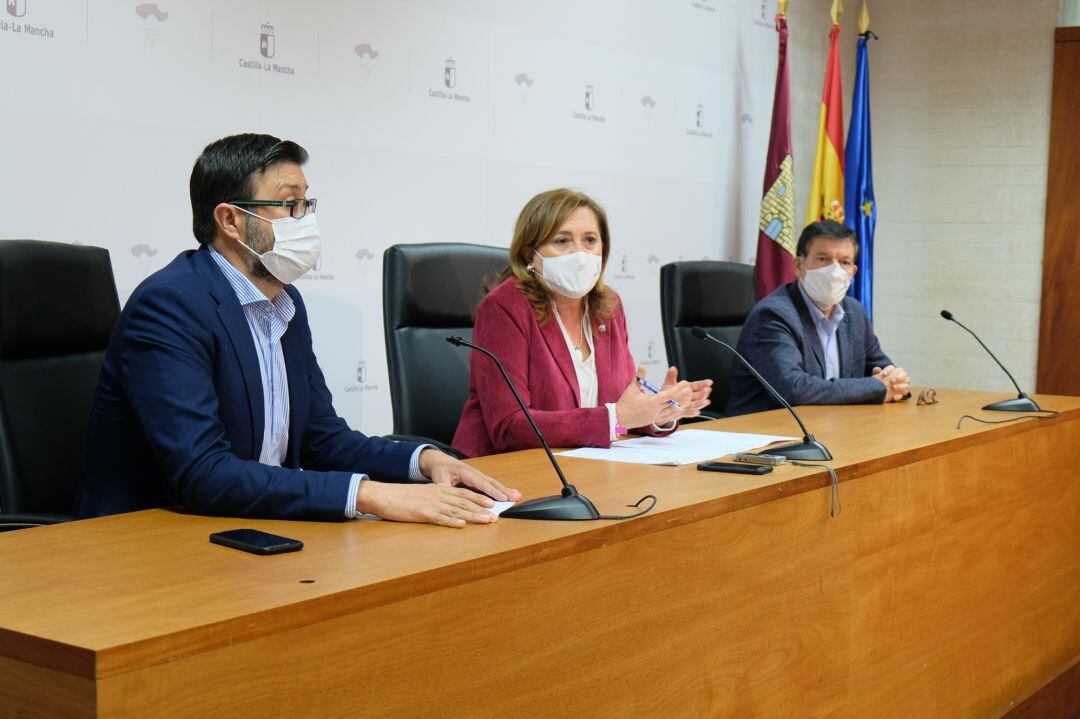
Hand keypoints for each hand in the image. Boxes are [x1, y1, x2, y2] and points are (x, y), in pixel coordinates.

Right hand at [356, 480, 496, 527]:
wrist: (383, 495)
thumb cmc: (401, 497)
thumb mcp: (423, 493)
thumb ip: (436, 498)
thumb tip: (449, 506)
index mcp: (438, 489)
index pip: (463, 493)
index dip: (479, 498)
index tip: (492, 504)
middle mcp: (437, 495)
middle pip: (464, 501)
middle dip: (481, 509)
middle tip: (496, 516)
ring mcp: (430, 504)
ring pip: (456, 510)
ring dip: (473, 516)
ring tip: (486, 521)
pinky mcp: (422, 513)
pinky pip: (440, 518)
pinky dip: (452, 522)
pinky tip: (462, 525)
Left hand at [419, 449, 521, 502]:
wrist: (440, 461)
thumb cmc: (441, 470)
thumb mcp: (439, 478)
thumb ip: (444, 487)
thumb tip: (447, 494)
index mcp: (466, 472)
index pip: (481, 483)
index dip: (492, 491)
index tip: (502, 498)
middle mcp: (475, 472)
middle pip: (492, 482)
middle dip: (504, 490)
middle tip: (516, 498)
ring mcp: (479, 475)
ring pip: (494, 483)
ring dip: (506, 490)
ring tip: (518, 496)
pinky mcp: (480, 479)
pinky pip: (492, 484)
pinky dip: (502, 489)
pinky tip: (511, 494)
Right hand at [615, 366, 694, 427]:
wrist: (619, 419)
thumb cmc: (625, 404)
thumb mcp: (631, 389)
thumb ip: (639, 377)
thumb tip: (642, 365)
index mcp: (650, 402)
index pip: (667, 395)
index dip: (677, 389)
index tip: (684, 384)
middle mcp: (655, 411)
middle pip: (673, 404)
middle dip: (683, 397)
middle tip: (691, 390)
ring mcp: (656, 417)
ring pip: (673, 411)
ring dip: (682, 405)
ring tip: (690, 398)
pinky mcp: (656, 420)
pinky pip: (670, 416)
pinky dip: (677, 412)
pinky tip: (683, 409)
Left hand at [659, 366, 712, 419]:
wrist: (663, 406)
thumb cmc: (667, 393)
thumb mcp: (668, 384)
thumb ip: (671, 376)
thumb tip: (673, 368)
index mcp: (687, 388)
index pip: (696, 385)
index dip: (703, 384)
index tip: (709, 382)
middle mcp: (689, 397)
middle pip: (698, 395)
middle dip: (703, 393)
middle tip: (707, 390)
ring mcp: (687, 405)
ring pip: (695, 404)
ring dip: (700, 403)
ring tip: (706, 401)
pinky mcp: (683, 413)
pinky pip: (688, 413)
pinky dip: (692, 413)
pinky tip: (697, 412)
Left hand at [873, 365, 910, 402]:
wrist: (878, 392)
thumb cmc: (878, 382)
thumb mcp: (876, 377)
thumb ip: (876, 372)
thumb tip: (877, 369)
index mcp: (893, 371)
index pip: (894, 368)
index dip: (889, 370)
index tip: (884, 374)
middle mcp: (900, 377)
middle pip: (904, 374)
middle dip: (900, 377)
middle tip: (892, 380)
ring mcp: (902, 386)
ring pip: (906, 384)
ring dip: (901, 386)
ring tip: (894, 387)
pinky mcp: (901, 394)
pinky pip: (904, 394)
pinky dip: (899, 395)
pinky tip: (894, 396)